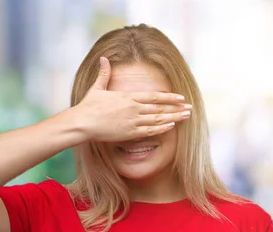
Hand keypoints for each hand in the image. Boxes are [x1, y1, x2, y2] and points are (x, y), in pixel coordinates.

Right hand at [72, 57, 190, 142]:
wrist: (82, 123)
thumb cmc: (88, 106)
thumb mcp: (97, 88)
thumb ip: (104, 74)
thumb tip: (103, 58)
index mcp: (128, 97)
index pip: (154, 96)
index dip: (169, 97)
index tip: (181, 97)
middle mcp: (134, 108)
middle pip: (160, 108)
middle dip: (177, 108)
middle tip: (190, 108)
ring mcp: (133, 121)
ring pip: (158, 120)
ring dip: (174, 118)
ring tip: (186, 117)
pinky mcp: (129, 133)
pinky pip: (150, 131)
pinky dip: (162, 129)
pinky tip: (172, 126)